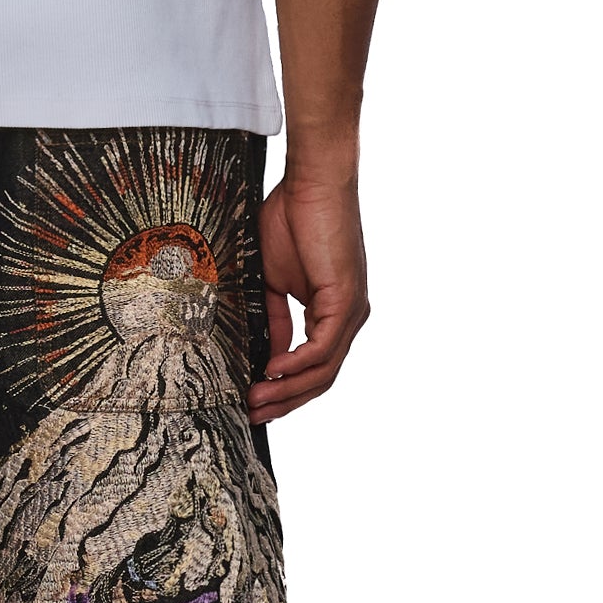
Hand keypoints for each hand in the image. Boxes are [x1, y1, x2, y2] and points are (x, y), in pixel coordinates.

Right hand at [251, 174, 371, 422]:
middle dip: (285, 402)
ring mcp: (351, 312)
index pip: (313, 368)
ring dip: (288, 391)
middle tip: (251, 417)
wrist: (309, 184)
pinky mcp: (346, 300)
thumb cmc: (291, 220)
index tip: (252, 405)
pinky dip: (297, 365)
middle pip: (321, 379)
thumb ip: (275, 320)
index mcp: (331, 314)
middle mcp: (347, 318)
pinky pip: (323, 348)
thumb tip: (269, 357)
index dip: (284, 392)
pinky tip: (272, 372)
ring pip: (324, 370)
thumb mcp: (273, 283)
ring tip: (255, 402)